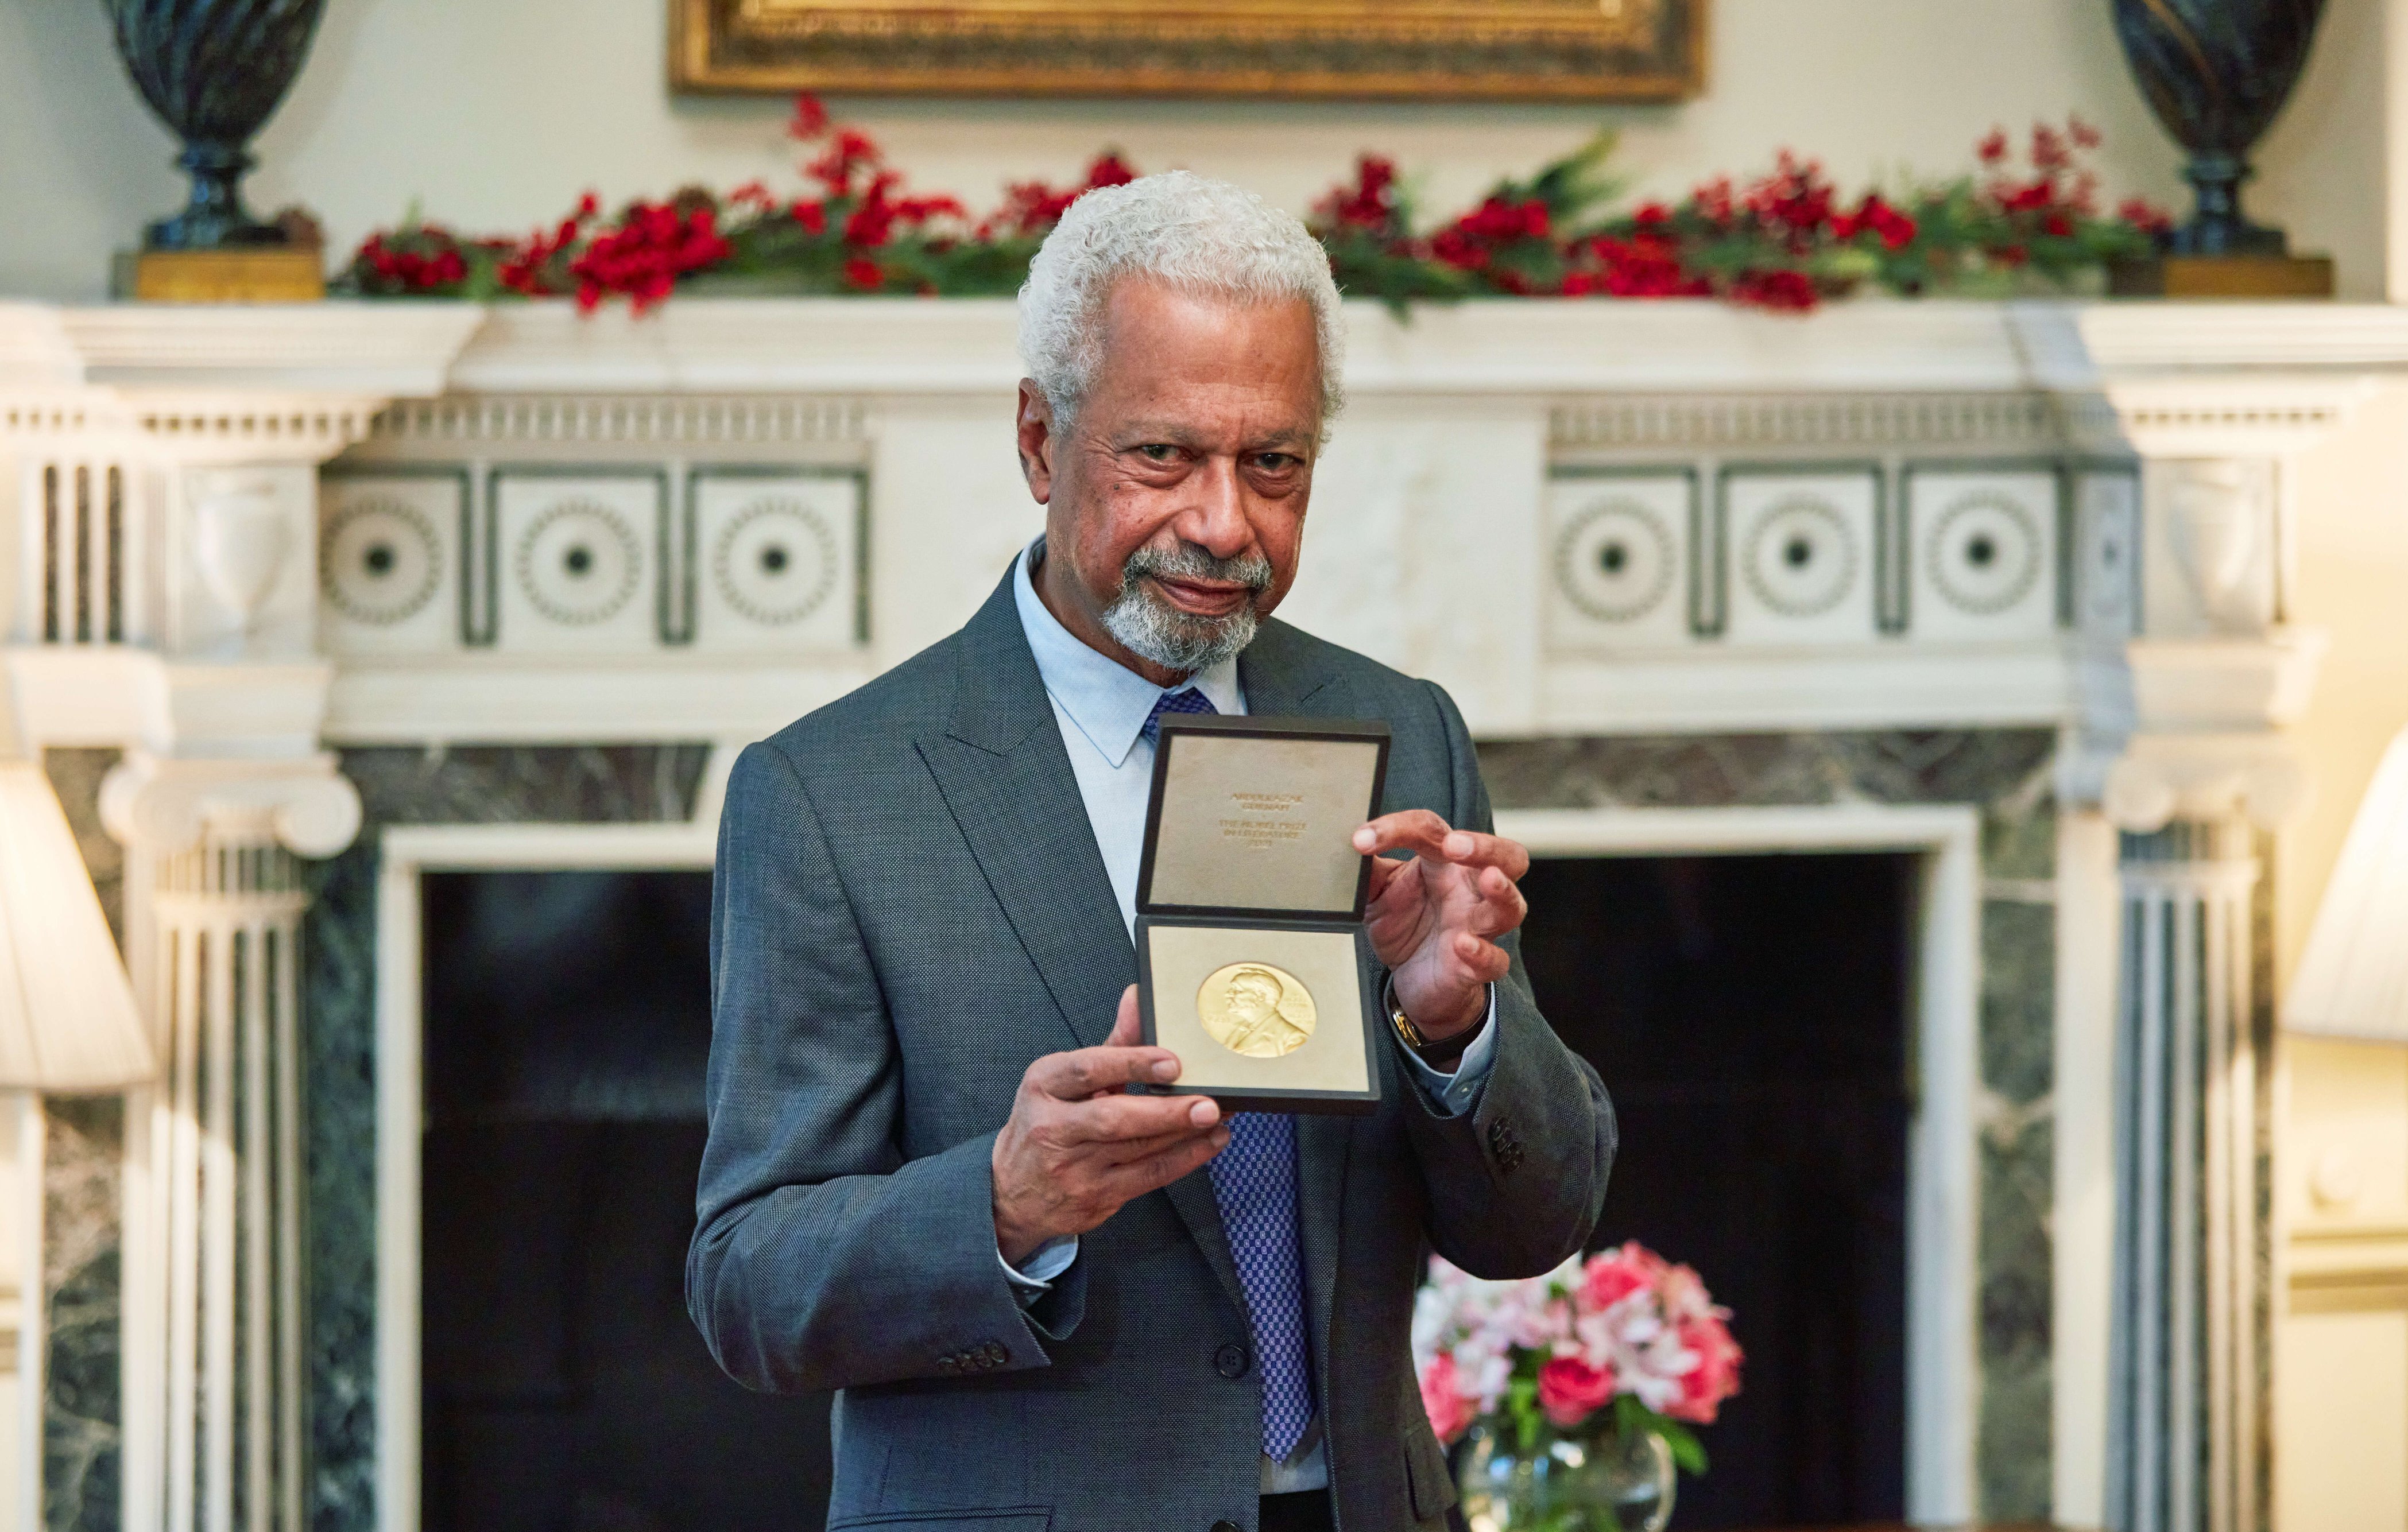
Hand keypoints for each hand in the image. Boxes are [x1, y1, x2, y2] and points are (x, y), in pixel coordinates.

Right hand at [991, 985, 1228, 1265]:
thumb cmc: (1047, 1124)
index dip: (1132, 1062)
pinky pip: (1148, 1177)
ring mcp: (1073, 1168)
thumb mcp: (1066, 1080)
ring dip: (1185, 1133)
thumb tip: (1139, 999)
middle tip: (1207, 1102)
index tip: (1172, 1060)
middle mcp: (1053, 1127)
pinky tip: (1208, 1142)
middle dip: (1167, 1111)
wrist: (1013, 1191)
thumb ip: (1112, 1044)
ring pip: (1138, 1149)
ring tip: (1218, 1115)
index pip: (1087, 1070)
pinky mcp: (1095, 1197)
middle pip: (1115, 1118)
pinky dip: (1185, 1159)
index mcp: (1043, 1085)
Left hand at [1351, 810, 1529, 1042]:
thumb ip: (1367, 871)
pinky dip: (1482, 952)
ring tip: (1488, 880)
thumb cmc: (1405, 928)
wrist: (1412, 982)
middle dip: (1486, 846)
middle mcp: (1470, 891)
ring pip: (1511, 906)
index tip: (1361, 839)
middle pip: (1506, 857)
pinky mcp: (1478, 966)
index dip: (1398, 829)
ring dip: (1502, 892)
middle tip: (1455, 844)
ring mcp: (1479, 928)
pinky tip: (1463, 945)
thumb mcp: (1377, 894)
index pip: (1432, 831)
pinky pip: (1494, 959)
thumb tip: (1347, 846)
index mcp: (1446, 864)